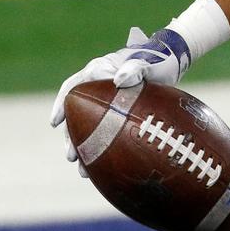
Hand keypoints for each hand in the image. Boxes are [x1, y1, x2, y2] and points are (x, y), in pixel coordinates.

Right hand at [50, 26, 192, 176]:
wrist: (173, 62)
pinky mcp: (118, 110)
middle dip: (72, 136)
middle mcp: (99, 84)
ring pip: (88, 124)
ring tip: (82, 170)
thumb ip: (135, 69)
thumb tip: (119, 79)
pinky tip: (100, 165)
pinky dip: (100, 146)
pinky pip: (104, 130)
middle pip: (77, 112)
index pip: (73, 87)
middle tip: (71, 157)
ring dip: (84, 146)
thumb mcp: (148, 64)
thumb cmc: (159, 60)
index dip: (61, 105)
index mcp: (100, 70)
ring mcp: (108, 98)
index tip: (55, 123)